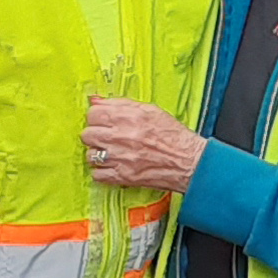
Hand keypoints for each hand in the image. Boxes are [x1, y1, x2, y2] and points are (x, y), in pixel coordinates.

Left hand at [84, 96, 205, 192]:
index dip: (97, 117)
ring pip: (90, 155)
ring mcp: (120, 158)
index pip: (93, 113)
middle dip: (95, 135)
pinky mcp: (122, 176)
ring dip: (98, 154)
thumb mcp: (151, 111)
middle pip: (87, 134)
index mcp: (130, 117)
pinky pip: (97, 174)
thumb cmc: (173, 136)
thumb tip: (95, 100)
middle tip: (107, 138)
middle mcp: (122, 136)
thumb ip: (121, 104)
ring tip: (112, 153)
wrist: (189, 161)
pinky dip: (102, 172)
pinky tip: (113, 166)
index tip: (103, 121)